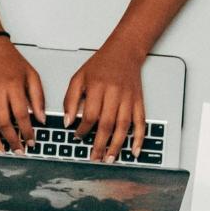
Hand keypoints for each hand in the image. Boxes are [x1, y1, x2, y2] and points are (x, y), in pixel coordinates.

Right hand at [0, 36, 43, 150]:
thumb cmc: (10, 60)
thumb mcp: (30, 74)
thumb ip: (37, 97)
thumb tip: (40, 118)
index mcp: (13, 86)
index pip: (21, 114)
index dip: (27, 131)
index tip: (32, 141)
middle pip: (3, 122)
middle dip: (12, 140)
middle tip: (18, 150)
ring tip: (2, 151)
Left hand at [66, 44, 147, 160]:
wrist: (124, 51)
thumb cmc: (100, 65)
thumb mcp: (78, 78)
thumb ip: (70, 100)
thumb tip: (68, 122)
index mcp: (98, 87)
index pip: (90, 115)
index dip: (83, 129)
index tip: (78, 137)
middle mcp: (115, 94)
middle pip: (107, 124)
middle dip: (100, 144)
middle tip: (94, 158)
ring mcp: (129, 99)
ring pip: (124, 126)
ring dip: (117, 145)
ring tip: (109, 158)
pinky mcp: (139, 101)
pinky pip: (141, 122)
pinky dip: (139, 138)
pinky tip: (135, 150)